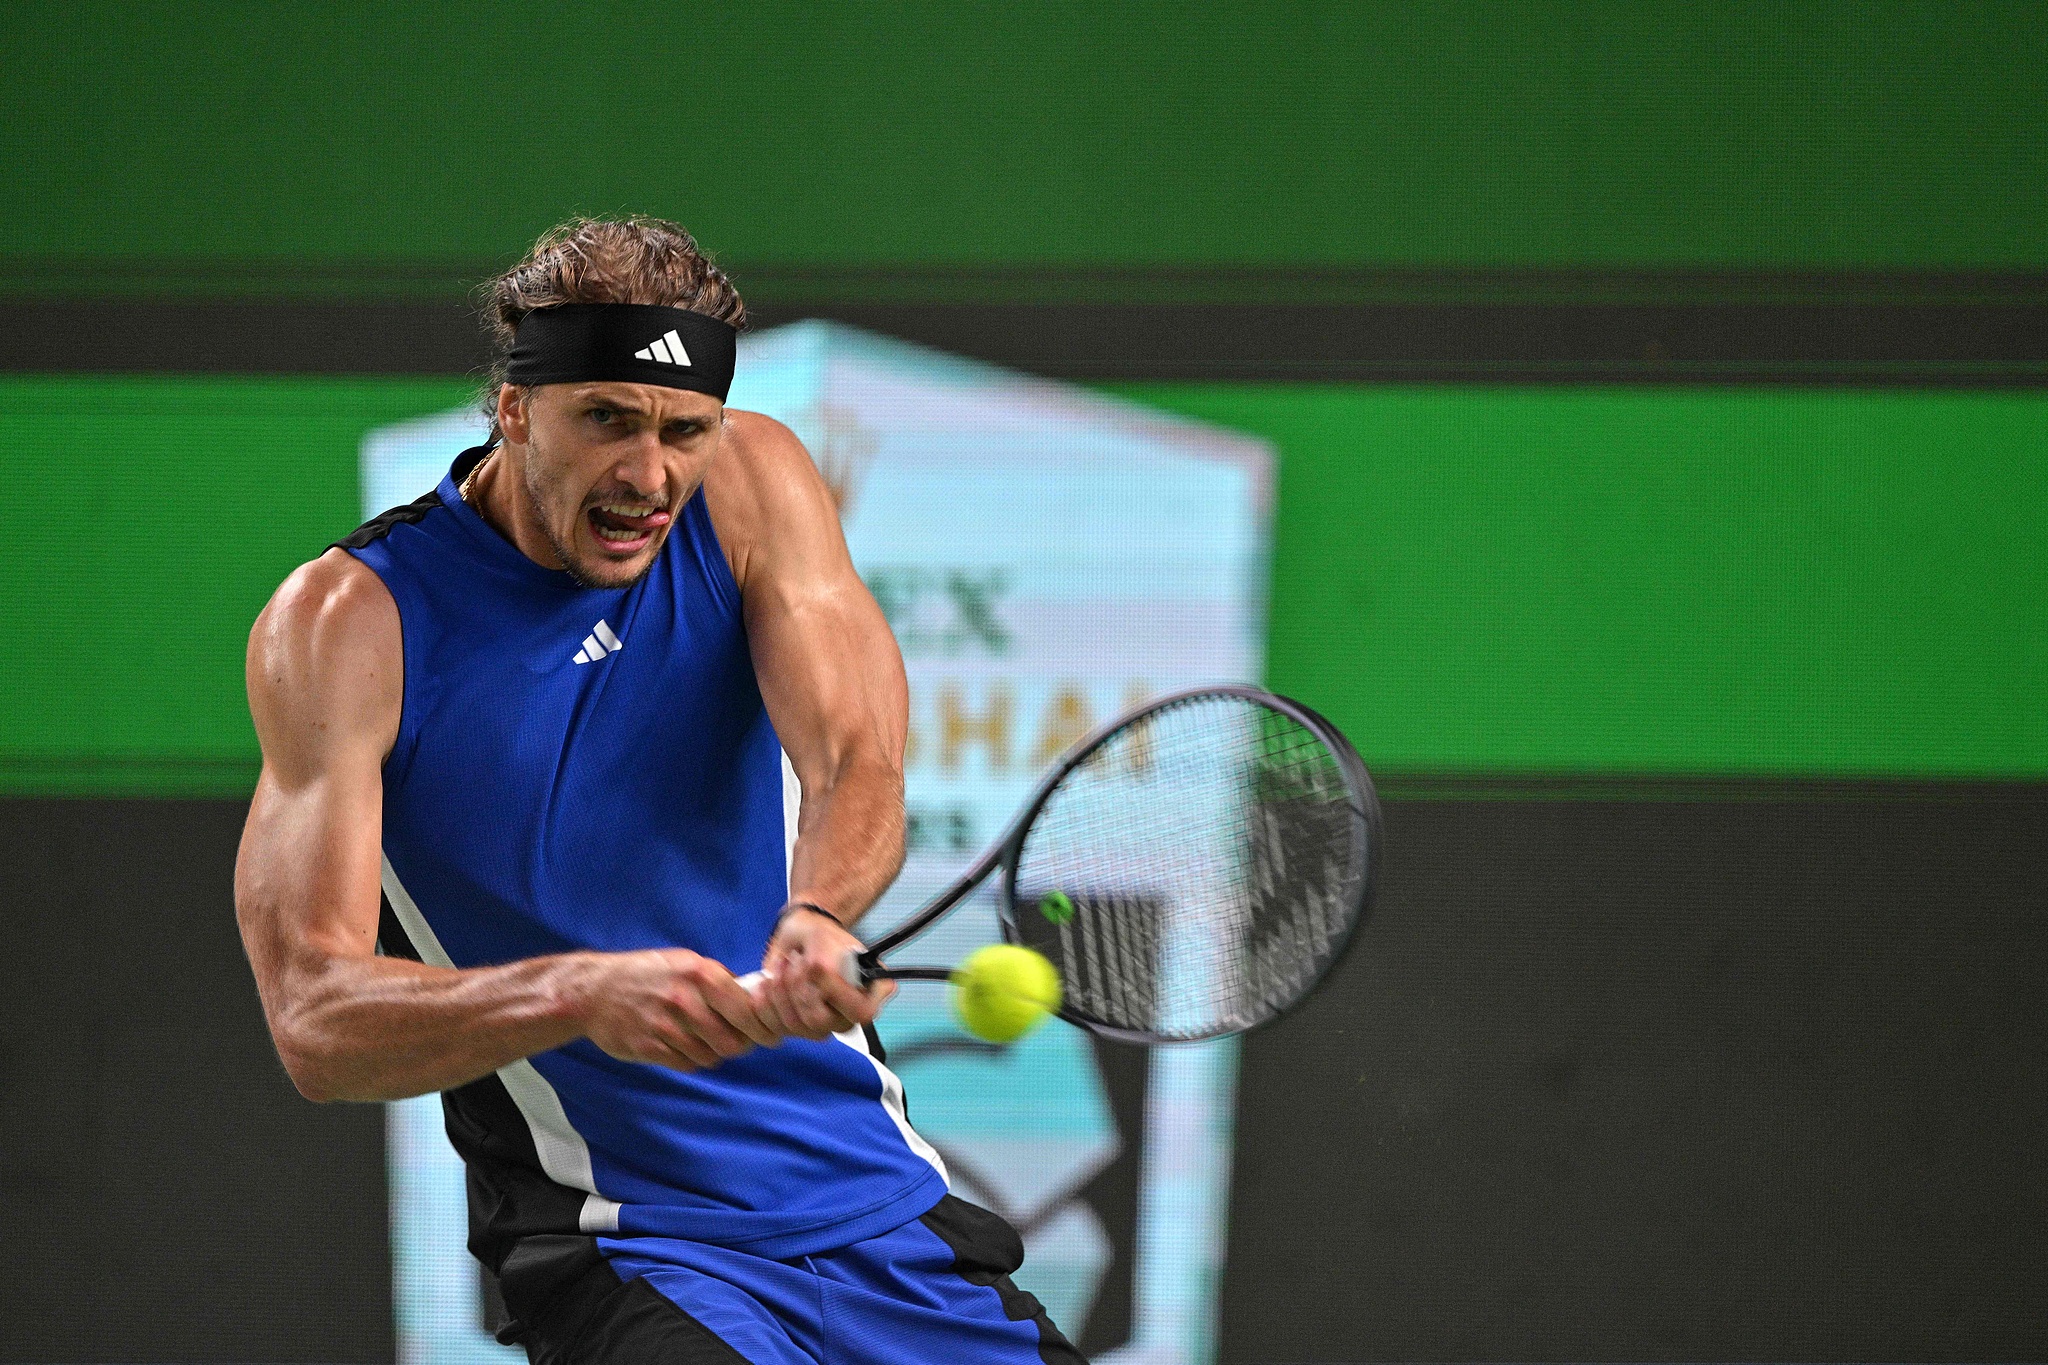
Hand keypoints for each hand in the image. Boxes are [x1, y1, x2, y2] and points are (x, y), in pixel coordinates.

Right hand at [580, 949, 781, 1070]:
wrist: (593, 991)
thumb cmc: (646, 974)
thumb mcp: (684, 962)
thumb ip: (717, 979)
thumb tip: (754, 998)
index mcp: (699, 973)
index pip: (746, 1008)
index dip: (763, 1026)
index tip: (770, 1035)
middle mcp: (684, 998)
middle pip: (732, 1040)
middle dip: (740, 1046)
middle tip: (739, 1043)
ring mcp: (665, 1025)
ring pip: (710, 1055)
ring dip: (714, 1054)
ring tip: (708, 1043)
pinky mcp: (648, 1047)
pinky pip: (686, 1064)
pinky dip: (692, 1060)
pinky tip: (686, 1048)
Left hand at [757, 906, 894, 1040]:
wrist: (800, 937)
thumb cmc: (816, 934)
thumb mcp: (821, 935)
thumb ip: (823, 954)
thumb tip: (818, 973)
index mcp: (875, 989)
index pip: (861, 1011)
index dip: (833, 991)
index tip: (816, 963)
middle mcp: (854, 1013)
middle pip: (822, 1023)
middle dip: (799, 990)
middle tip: (794, 961)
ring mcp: (829, 1024)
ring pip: (797, 1027)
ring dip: (780, 993)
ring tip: (782, 966)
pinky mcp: (801, 1028)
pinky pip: (778, 1030)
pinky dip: (766, 1003)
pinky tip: (768, 983)